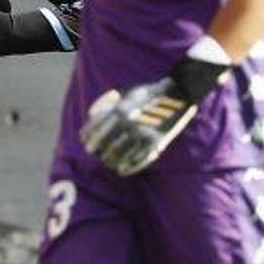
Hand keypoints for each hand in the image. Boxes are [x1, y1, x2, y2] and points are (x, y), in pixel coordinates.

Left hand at [78, 57, 228, 175]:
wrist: (177, 95)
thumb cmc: (147, 94)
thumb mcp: (125, 92)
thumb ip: (106, 102)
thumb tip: (90, 115)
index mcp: (119, 110)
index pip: (95, 130)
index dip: (88, 139)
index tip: (87, 144)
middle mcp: (128, 124)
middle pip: (105, 146)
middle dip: (98, 152)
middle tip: (98, 154)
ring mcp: (142, 135)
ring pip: (119, 156)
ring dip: (111, 161)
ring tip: (109, 162)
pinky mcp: (156, 144)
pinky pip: (137, 162)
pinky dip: (127, 168)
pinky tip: (122, 170)